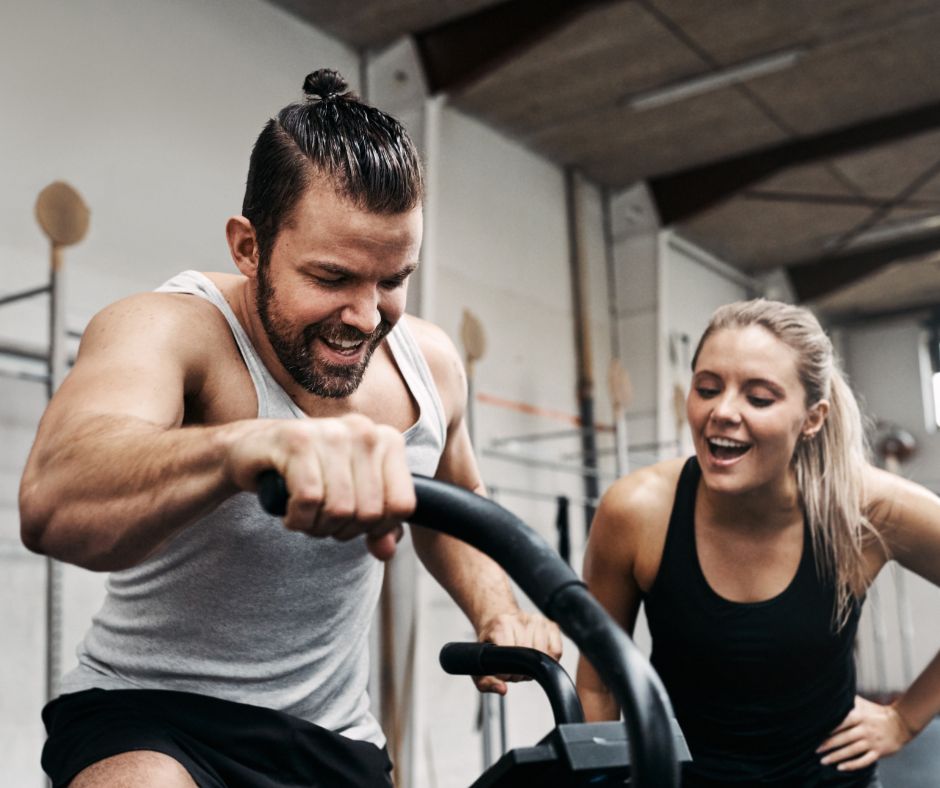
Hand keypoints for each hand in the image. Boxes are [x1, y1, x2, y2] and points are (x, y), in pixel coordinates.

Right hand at [227, 414, 414, 560]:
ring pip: (340, 509)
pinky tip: (289, 511)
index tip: (353, 522)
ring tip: (305, 514)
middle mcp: (364, 431)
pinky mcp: (297, 441)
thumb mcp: (352, 497)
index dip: (378, 528)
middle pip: (370, 513)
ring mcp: (331, 432)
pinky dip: (297, 518)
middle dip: (342, 529)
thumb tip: (386, 551)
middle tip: (320, 519)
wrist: (252, 449)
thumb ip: (377, 525)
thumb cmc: (308, 472)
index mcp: (388, 440)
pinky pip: (309, 500)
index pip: (403, 505)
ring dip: (317, 526)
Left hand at [473, 611, 562, 693]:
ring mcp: (538, 620)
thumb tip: (502, 690)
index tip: (503, 674)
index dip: (507, 673)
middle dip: (521, 671)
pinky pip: (557, 650)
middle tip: (514, 671)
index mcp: (501, 624)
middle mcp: (521, 619)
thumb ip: (485, 682)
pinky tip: (538, 659)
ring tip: (524, 664)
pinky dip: (549, 660)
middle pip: (529, 656)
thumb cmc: (491, 642)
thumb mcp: (481, 662)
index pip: (511, 656)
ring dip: (535, 667)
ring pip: (544, 653)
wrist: (498, 621)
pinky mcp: (551, 625)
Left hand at [817, 695, 914, 770]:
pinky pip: (864, 761)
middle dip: (828, 744)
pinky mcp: (879, 752)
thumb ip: (848, 700)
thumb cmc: (878, 712)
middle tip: (815, 749)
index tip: (816, 731)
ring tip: (823, 760)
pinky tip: (840, 767)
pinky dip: (852, 765)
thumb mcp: (864, 704)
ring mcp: (872, 742)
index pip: (842, 721)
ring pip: (852, 751)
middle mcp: (865, 729)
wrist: (902, 723)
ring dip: (836, 756)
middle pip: (844, 738)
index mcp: (860, 716)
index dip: (829, 727)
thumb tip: (831, 692)